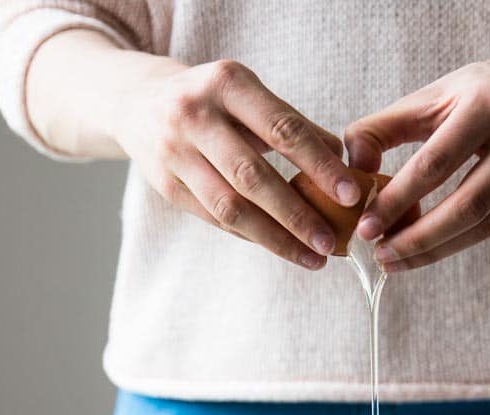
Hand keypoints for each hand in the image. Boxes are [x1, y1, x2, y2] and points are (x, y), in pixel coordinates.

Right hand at [114, 57, 361, 268]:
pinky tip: (280, 247)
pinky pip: (216, 219)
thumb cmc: (212, 100)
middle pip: (253, 176)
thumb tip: (345, 163)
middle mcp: (195, 115)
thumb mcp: (248, 95)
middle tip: (331, 242)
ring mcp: (175, 153)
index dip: (319, 166)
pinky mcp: (166, 186)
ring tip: (312, 256)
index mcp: (227, 83)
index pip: (282, 129)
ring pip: (231, 207)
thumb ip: (293, 125)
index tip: (351, 195)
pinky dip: (252, 235)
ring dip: (275, 238)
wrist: (138, 102)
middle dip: (297, 215)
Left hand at [345, 28, 489, 271]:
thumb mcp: (429, 98)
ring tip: (398, 260)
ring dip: (437, 250)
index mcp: (487, 104)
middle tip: (382, 256)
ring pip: (487, 225)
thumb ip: (380, 130)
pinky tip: (431, 247)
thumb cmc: (477, 94)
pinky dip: (461, 241)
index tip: (366, 229)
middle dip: (419, 239)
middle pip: (468, 205)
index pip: (435, 164)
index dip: (397, 201)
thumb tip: (353, 172)